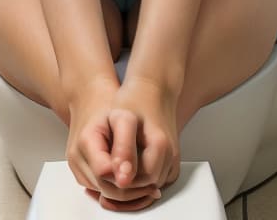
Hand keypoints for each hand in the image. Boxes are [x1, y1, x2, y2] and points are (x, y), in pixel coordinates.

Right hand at [66, 77, 161, 210]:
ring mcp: (77, 168)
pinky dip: (118, 192)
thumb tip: (125, 180)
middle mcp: (76, 158)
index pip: (105, 173)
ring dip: (126, 195)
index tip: (148, 178)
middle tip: (154, 188)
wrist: (91, 102)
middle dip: (131, 191)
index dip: (127, 177)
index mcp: (85, 141)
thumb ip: (124, 147)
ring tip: (148, 187)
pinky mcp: (81, 174)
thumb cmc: (108, 107)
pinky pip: (101, 192)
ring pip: (104, 194)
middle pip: (105, 189)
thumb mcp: (122, 118)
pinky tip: (135, 185)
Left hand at [108, 76, 180, 193]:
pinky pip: (155, 179)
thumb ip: (122, 151)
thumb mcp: (121, 120)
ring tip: (115, 165)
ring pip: (150, 185)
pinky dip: (141, 177)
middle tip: (106, 169)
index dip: (116, 179)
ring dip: (132, 182)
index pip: (136, 183)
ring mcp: (173, 158)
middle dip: (124, 183)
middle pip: (144, 187)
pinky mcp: (172, 160)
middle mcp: (171, 155)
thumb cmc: (134, 100)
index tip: (103, 169)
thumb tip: (122, 180)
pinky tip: (127, 164)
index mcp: (160, 146)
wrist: (152, 88)